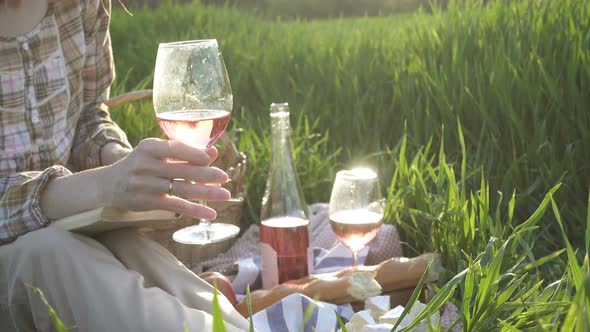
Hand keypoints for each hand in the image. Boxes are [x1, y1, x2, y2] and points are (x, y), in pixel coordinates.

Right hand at [101, 138, 229, 219]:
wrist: (109, 185)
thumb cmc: (141, 165)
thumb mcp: (156, 153)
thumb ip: (183, 152)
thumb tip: (213, 152)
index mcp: (148, 147)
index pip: (175, 148)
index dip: (194, 153)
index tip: (212, 157)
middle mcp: (145, 164)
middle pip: (181, 170)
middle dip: (206, 174)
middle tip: (224, 177)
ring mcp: (145, 185)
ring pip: (181, 188)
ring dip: (206, 193)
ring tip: (225, 195)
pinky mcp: (148, 202)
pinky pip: (176, 206)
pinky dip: (195, 210)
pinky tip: (210, 214)